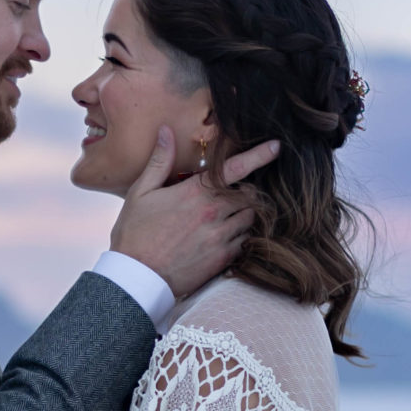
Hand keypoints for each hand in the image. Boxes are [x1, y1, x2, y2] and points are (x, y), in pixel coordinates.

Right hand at [107, 128, 281, 300]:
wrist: (137, 278)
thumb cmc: (134, 234)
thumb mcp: (140, 193)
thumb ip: (159, 161)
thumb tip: (166, 131)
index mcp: (195, 193)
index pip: (235, 169)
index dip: (259, 155)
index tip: (275, 146)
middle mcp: (213, 213)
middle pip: (250, 194)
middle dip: (246, 190)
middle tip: (233, 192)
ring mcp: (221, 237)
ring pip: (250, 218)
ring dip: (244, 213)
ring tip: (227, 215)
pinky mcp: (223, 259)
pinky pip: (245, 241)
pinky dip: (241, 235)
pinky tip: (224, 236)